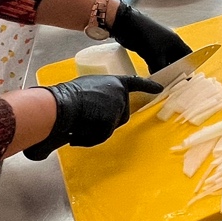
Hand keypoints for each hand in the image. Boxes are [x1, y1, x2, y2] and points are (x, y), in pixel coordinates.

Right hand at [24, 74, 163, 159]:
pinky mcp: (112, 122)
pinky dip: (91, 138)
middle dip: (108, 120)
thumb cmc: (68, 94)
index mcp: (115, 82)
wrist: (61, 105)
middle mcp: (120, 94)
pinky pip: (103, 136)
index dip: (148, 86)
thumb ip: (100, 94)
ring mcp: (118, 108)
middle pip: (122, 114)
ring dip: (98, 129)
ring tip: (80, 124)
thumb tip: (95, 108)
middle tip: (89, 119)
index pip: (136, 83)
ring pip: (112, 126)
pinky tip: (78, 134)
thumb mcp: (89, 87)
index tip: (160, 88)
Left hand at [110, 1, 190, 72]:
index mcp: (176, 41)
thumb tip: (162, 81)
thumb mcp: (156, 56)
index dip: (189, 65)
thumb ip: (161, 69)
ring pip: (165, 59)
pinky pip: (156, 58)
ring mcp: (159, 43)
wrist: (128, 25)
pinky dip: (155, 65)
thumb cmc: (146, 36)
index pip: (188, 55)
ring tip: (163, 78)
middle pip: (176, 58)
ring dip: (164, 67)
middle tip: (174, 80)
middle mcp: (169, 42)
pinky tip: (152, 72)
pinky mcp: (149, 46)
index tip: (188, 76)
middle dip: (175, 69)